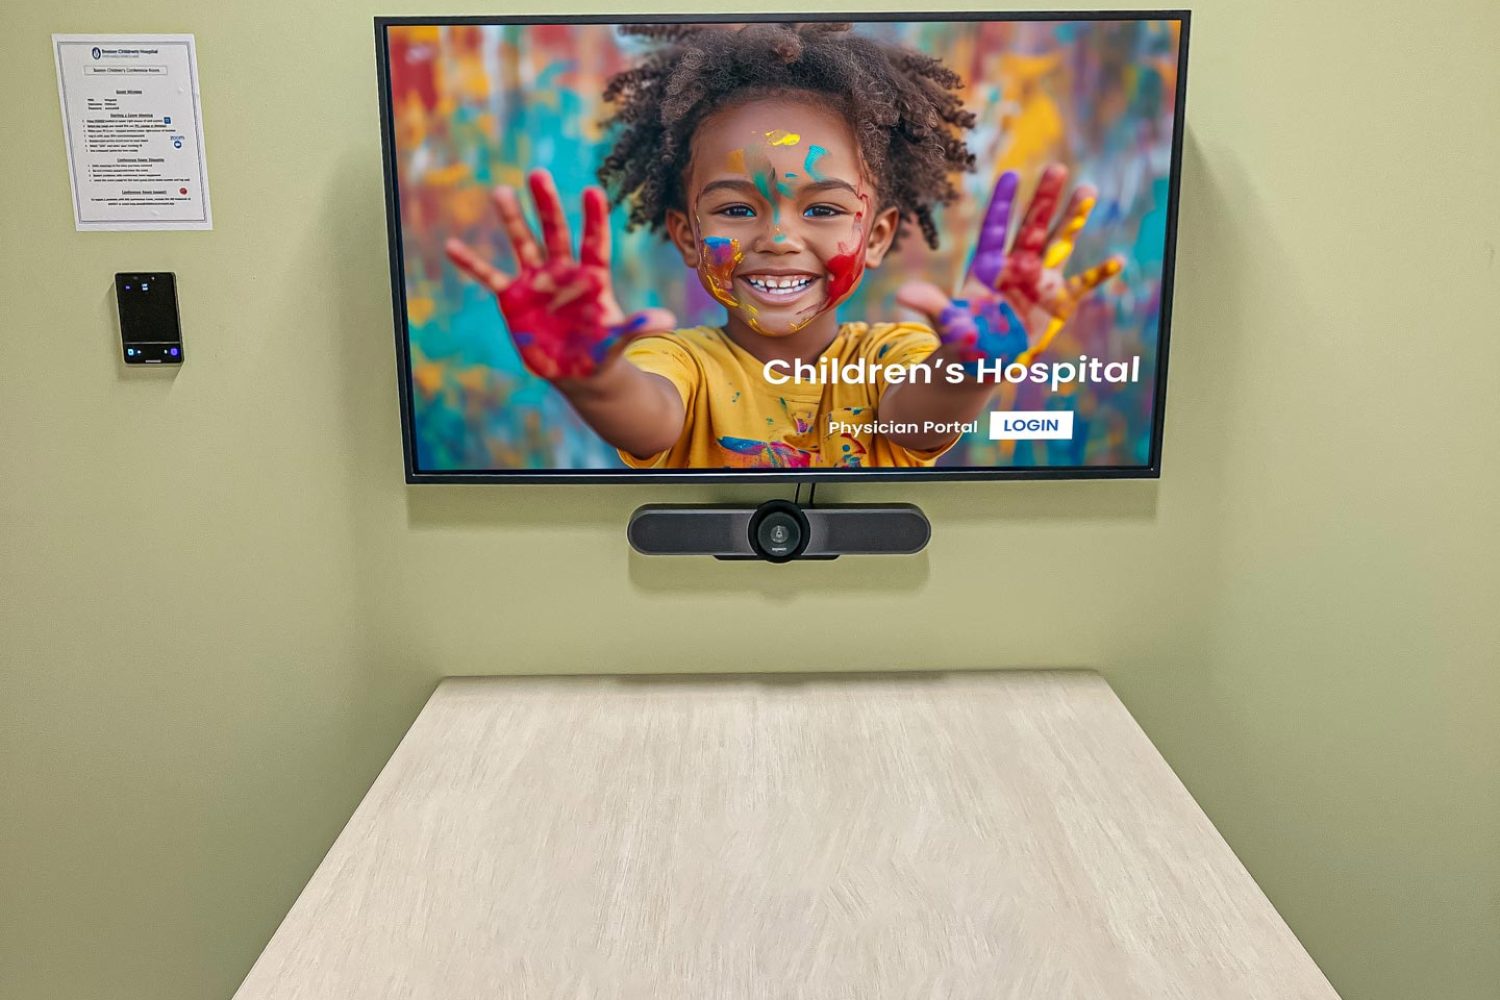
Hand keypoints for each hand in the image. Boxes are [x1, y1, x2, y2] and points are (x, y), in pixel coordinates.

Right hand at [445, 169, 675, 381]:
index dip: (594, 219)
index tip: (592, 191)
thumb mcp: (619, 341)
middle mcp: (563, 271)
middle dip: (546, 205)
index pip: (595, 242)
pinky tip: (452, 246)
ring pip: (523, 243)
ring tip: (501, 192)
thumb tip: (669, 322)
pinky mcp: (513, 297)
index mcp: (592, 277)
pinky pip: (489, 277)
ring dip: (512, 220)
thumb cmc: (602, 351)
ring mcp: (536, 281)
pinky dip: (472, 263)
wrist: (577, 370)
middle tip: (537, 174)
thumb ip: (638, 326)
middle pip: (555, 232)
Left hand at [898, 165, 1121, 370]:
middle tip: (1056, 168)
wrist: (982, 361)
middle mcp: (1016, 266)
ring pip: (1059, 243)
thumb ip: (932, 304)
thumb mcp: (947, 323)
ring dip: (1073, 219)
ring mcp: (1039, 281)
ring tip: (1087, 191)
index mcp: (987, 266)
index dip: (1003, 204)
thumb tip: (904, 294)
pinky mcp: (1057, 303)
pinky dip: (1098, 275)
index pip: (996, 228)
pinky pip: (1081, 285)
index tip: (1011, 175)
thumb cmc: (961, 339)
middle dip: (1044, 200)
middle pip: (1032, 227)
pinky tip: (1117, 261)